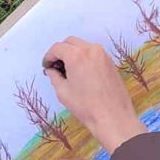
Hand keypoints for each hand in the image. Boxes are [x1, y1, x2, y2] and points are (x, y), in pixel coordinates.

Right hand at [43, 37, 146, 152]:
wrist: (113, 117)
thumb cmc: (86, 106)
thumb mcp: (63, 92)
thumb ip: (54, 76)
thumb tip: (51, 70)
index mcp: (77, 56)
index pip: (57, 48)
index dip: (49, 56)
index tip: (46, 66)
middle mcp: (91, 50)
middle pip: (70, 42)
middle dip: (60, 52)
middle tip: (55, 66)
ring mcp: (103, 55)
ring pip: (82, 46)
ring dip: (73, 53)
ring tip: (68, 70)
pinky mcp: (110, 62)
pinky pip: (93, 53)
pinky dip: (84, 57)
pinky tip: (81, 72)